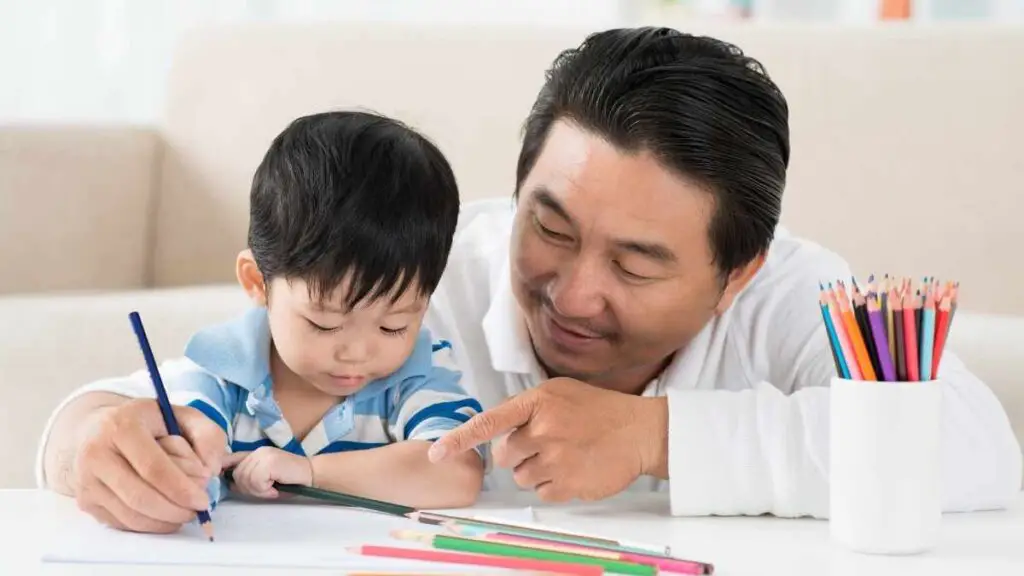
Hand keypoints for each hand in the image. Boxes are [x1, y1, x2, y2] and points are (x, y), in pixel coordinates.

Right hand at [73, 398, 225, 532]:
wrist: (102, 428)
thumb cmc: (151, 424)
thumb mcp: (185, 417)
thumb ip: (208, 436)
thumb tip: (211, 469)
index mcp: (122, 426)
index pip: (153, 467)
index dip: (181, 489)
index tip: (203, 500)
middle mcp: (97, 452)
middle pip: (140, 496)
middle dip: (175, 510)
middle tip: (197, 511)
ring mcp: (86, 479)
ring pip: (130, 515)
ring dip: (164, 521)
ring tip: (184, 513)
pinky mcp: (85, 500)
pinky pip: (121, 523)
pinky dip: (149, 525)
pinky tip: (165, 514)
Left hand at [223, 447, 312, 497]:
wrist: (311, 474)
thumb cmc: (289, 480)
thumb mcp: (265, 478)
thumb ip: (248, 477)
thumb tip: (229, 484)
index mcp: (254, 453)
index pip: (230, 458)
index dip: (222, 469)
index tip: (221, 478)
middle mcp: (257, 452)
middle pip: (237, 474)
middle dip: (248, 488)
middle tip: (266, 490)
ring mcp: (264, 455)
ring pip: (246, 479)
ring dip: (258, 490)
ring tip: (272, 489)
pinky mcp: (270, 462)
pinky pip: (256, 481)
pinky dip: (265, 490)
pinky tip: (275, 488)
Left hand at [428, 377, 667, 501]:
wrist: (640, 432)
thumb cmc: (598, 410)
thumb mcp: (559, 393)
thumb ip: (525, 407)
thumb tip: (496, 430)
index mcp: (537, 402)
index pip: (488, 422)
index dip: (459, 439)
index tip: (435, 454)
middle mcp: (543, 429)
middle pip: (505, 456)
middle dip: (519, 453)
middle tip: (548, 443)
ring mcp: (556, 458)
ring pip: (522, 477)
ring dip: (538, 470)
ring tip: (567, 454)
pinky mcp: (568, 484)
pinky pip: (542, 492)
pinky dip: (554, 485)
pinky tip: (575, 468)